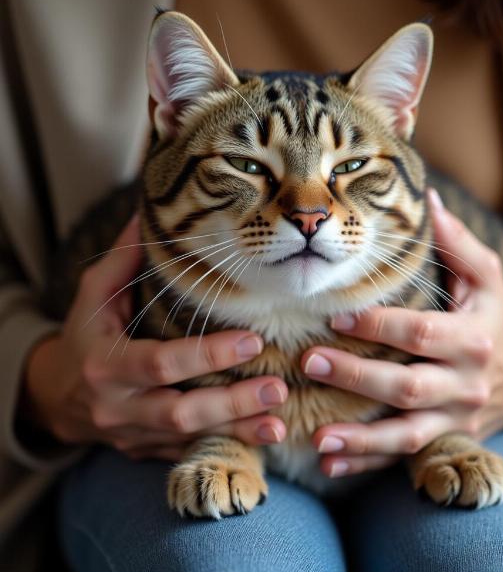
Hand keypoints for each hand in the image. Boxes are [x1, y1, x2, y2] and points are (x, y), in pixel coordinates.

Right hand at [23, 216, 286, 460]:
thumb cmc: (84, 336)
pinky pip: (187, 452)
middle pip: (180, 412)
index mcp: (105, 364)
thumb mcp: (92, 296)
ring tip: (280, 422)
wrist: (57, 395)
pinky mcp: (145, 451)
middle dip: (232, 403)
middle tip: (278, 388)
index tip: (253, 341)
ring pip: (190, 438)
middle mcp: (118, 406)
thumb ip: (123, 261)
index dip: (208, 355)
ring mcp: (132, 434)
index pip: (162, 362)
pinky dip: (225, 445)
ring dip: (238, 431)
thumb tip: (148, 215)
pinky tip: (260, 437)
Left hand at [302, 189, 502, 477]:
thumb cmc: (498, 317)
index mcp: (472, 337)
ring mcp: (458, 417)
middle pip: (407, 386)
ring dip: (360, 438)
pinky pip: (405, 455)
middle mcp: (466, 383)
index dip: (377, 326)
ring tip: (319, 437)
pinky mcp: (449, 439)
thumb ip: (457, 242)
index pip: (419, 333)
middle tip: (309, 362)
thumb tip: (427, 198)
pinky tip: (332, 461)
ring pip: (406, 434)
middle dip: (356, 377)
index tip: (335, 316)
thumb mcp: (487, 277)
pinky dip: (368, 462)